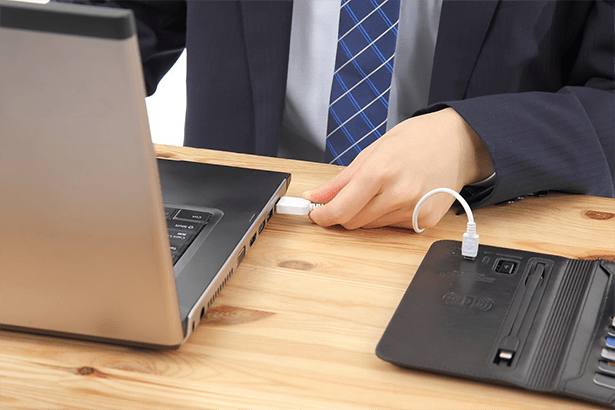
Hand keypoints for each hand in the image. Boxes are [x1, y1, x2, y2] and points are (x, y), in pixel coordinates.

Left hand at [303, 108, 493, 229]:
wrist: (457, 143)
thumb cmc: (415, 141)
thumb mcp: (372, 152)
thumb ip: (340, 181)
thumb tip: (315, 196)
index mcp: (380, 172)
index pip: (341, 208)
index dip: (323, 215)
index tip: (316, 214)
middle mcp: (398, 194)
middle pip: (353, 221)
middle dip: (343, 213)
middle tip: (345, 198)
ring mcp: (414, 209)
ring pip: (371, 226)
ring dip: (366, 214)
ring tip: (381, 190)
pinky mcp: (425, 220)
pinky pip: (392, 227)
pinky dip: (386, 216)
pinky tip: (398, 197)